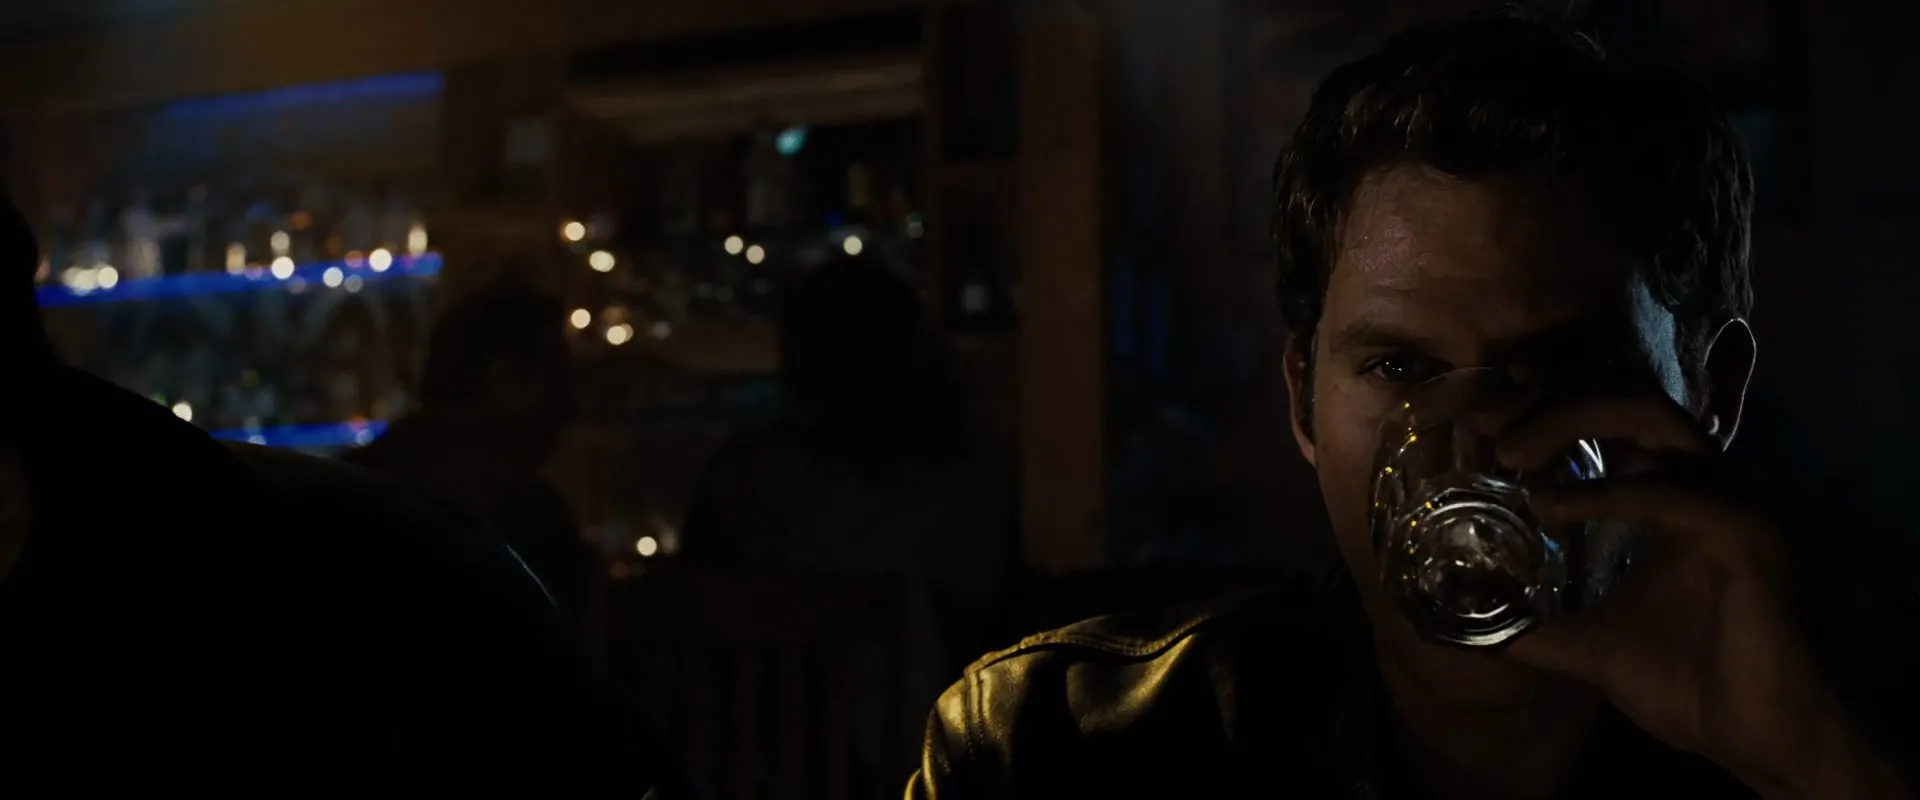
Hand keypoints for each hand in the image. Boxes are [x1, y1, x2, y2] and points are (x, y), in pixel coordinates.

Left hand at [1493, 391, 1904, 797]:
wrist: (1758, 738)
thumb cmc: (1691, 686)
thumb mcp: (1587, 645)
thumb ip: (1529, 627)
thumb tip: (1464, 627)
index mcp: (1668, 495)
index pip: (1606, 417)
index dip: (1542, 402)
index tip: (1478, 413)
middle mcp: (1703, 483)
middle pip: (1624, 396)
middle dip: (1548, 397)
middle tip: (1486, 424)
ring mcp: (1730, 500)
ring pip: (1650, 415)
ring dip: (1570, 419)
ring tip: (1509, 452)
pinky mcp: (1748, 534)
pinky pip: (1671, 492)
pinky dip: (1604, 492)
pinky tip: (1549, 504)